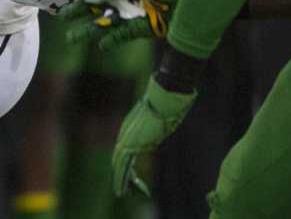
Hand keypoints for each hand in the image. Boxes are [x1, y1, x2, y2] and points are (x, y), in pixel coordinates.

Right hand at [63, 0, 180, 49]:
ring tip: (71, 38)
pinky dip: (111, 40)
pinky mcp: (140, 29)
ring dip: (89, 31)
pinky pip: (121, 36)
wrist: (193, 5)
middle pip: (97, 8)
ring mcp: (131, 16)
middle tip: (60, 17)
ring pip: (105, 24)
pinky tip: (100, 45)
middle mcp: (124, 2)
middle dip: (79, 13)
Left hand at [113, 76, 196, 196]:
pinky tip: (121, 188)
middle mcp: (125, 134)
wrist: (164, 97)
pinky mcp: (131, 143)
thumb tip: (172, 119)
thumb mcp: (162, 118)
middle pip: (120, 160)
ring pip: (119, 164)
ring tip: (121, 193)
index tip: (132, 178)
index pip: (125, 152)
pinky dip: (121, 177)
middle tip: (124, 190)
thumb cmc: (168, 104)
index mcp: (131, 130)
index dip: (127, 166)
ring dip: (120, 180)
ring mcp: (127, 138)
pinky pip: (123, 165)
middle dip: (123, 176)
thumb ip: (161, 124)